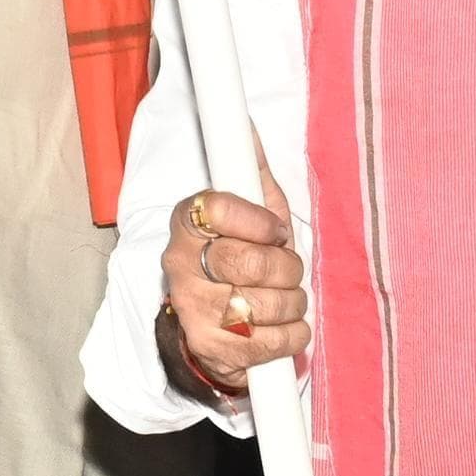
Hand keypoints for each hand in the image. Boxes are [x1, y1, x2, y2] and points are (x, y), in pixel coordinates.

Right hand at [161, 162, 307, 400]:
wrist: (206, 327)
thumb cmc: (234, 259)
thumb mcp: (245, 214)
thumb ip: (250, 173)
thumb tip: (248, 127)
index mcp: (187, 222)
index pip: (221, 208)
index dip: (261, 222)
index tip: (276, 232)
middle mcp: (181, 264)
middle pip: (251, 263)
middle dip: (288, 269)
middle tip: (287, 271)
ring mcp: (193, 309)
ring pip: (269, 304)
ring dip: (294, 303)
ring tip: (284, 299)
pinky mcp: (211, 348)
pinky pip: (273, 342)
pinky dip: (293, 335)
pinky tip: (283, 326)